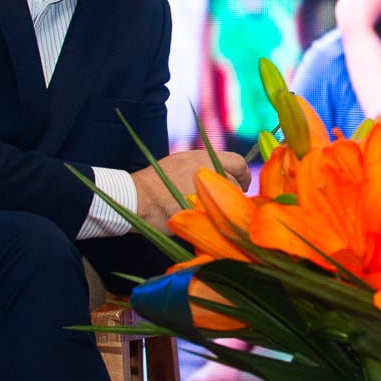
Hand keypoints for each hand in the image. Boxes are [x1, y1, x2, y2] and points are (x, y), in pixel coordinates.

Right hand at [133, 148, 249, 232]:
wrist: (136, 198)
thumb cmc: (156, 181)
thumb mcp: (182, 162)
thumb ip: (207, 166)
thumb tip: (226, 174)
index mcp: (206, 158)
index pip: (239, 162)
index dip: (244, 174)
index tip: (243, 183)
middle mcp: (210, 174)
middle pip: (236, 185)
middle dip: (231, 194)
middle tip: (221, 202)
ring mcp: (207, 195)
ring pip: (229, 204)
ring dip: (224, 208)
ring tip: (207, 210)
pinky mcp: (202, 214)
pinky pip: (218, 219)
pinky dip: (214, 222)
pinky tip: (203, 221)